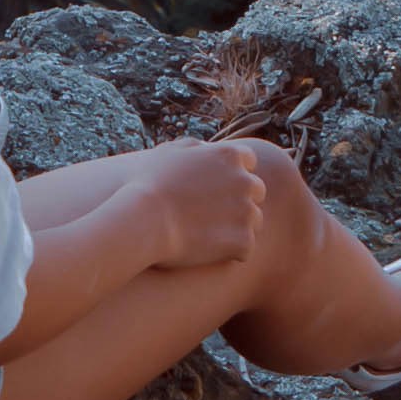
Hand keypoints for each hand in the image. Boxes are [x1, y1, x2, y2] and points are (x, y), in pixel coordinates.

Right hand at [129, 140, 310, 277]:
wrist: (144, 220)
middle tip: (215, 214)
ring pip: (254, 220)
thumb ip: (194, 147)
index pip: (247, 161)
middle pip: (256, 191)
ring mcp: (247, 212)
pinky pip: (246, 248)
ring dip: (238, 226)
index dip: (232, 174)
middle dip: (240, 200)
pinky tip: (210, 251)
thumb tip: (205, 148)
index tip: (216, 187)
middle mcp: (245, 181)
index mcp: (230, 155)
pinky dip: (232, 252)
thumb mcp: (169, 152)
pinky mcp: (243, 241)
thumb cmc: (149, 184)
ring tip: (210, 234)